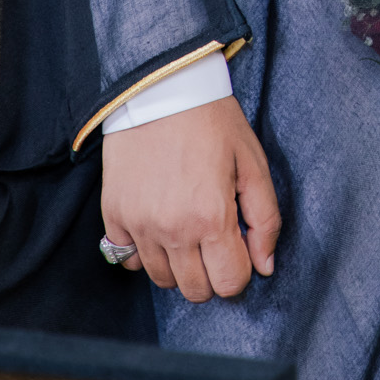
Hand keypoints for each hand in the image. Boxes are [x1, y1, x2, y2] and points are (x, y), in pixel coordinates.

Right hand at [100, 96, 280, 301]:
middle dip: (213, 272)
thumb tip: (265, 266)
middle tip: (216, 240)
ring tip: (189, 229)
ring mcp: (138, 226)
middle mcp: (172, 230)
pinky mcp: (114, 216)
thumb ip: (265, 219)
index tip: (239, 248)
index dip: (241, 270)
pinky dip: (146, 252)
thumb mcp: (253, 163)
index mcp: (211, 217)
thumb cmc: (213, 122)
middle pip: (196, 290)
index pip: (229, 282)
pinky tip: (160, 225)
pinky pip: (129, 260)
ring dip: (180, 265)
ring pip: (162, 280)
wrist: (163, 88)